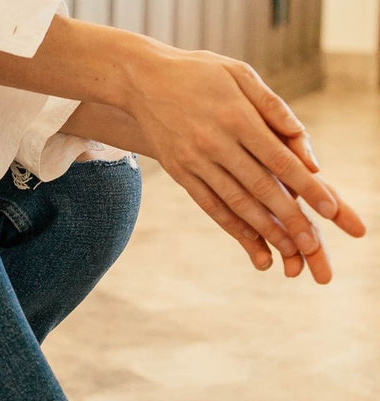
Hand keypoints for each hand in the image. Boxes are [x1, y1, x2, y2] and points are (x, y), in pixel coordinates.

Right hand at [126, 50, 365, 281]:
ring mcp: (195, 163)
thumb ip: (275, 109)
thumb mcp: (241, 75)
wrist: (144, 81)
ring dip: (264, 230)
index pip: (279, 159)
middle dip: (288, 219)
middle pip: (259, 188)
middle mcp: (215, 144)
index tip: (329, 209)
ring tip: (287, 252)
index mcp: (236, 117)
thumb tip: (304, 149)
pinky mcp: (180, 174)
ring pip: (235, 203)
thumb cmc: (201, 74)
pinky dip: (233, 226)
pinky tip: (251, 242)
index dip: (307, 186)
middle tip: (310, 245)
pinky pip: (210, 206)